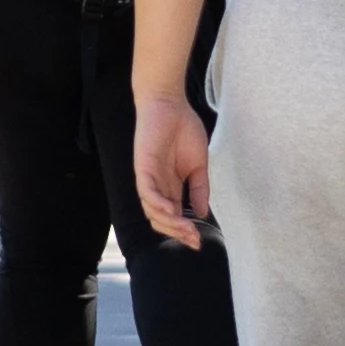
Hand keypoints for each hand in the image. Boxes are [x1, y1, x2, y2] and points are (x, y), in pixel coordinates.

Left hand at [134, 84, 212, 250]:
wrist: (170, 103)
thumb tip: (202, 214)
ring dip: (169, 223)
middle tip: (195, 240)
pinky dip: (157, 204)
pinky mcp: (142, 167)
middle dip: (177, 233)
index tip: (200, 242)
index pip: (173, 217)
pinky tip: (172, 210)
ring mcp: (148, 178)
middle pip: (161, 220)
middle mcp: (157, 186)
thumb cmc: (184, 129)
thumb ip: (199, 189)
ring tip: (186, 228)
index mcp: (170, 187)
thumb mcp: (198, 165)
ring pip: (152, 211)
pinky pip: (146, 192)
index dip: (185, 232)